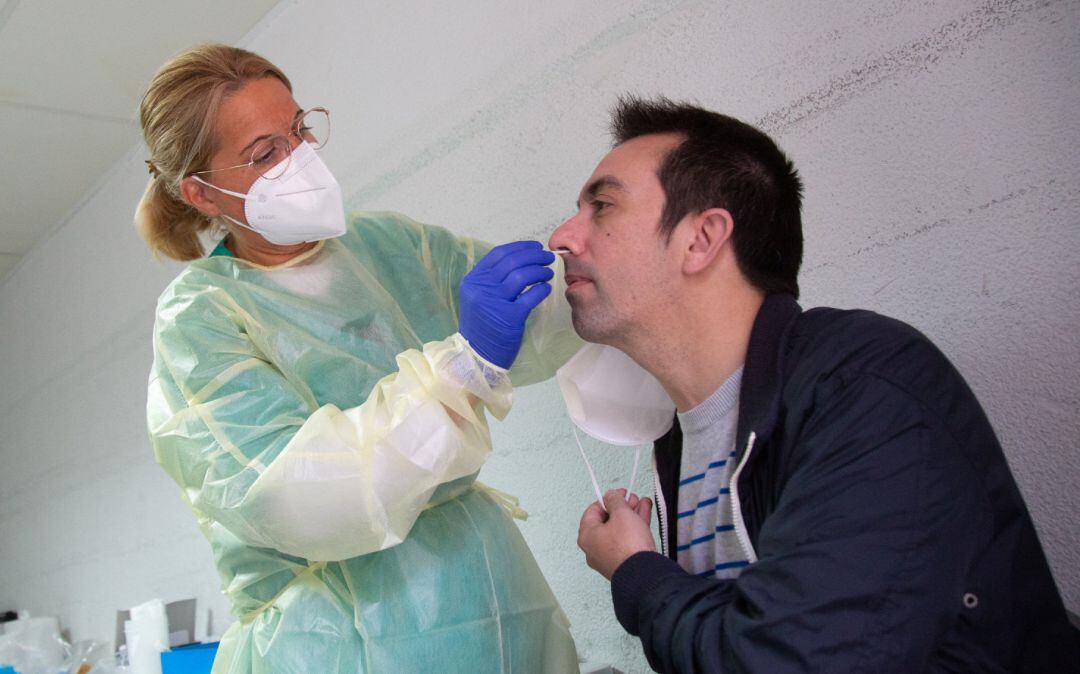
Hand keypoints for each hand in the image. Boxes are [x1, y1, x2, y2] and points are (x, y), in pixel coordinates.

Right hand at [459, 241, 554, 368]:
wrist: (477, 354)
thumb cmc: (482, 324)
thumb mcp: (478, 297)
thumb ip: (492, 279)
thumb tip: (520, 258)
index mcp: (473, 280)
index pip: (499, 254)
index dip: (520, 247)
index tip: (535, 247)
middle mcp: (481, 288)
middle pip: (512, 262)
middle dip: (534, 256)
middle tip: (548, 258)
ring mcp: (494, 302)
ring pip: (522, 276)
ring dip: (540, 271)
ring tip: (548, 273)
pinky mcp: (509, 317)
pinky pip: (531, 296)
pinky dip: (541, 290)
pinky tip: (546, 289)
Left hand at [578, 489, 654, 579]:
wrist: (644, 573)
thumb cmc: (627, 544)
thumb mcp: (621, 514)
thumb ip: (615, 501)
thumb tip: (609, 496)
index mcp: (587, 536)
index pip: (592, 511)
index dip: (607, 499)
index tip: (620, 493)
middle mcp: (595, 548)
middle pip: (607, 520)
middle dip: (622, 506)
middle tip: (632, 498)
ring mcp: (609, 557)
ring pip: (619, 530)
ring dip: (631, 514)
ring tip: (642, 501)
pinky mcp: (624, 562)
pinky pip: (627, 540)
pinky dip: (635, 526)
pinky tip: (645, 512)